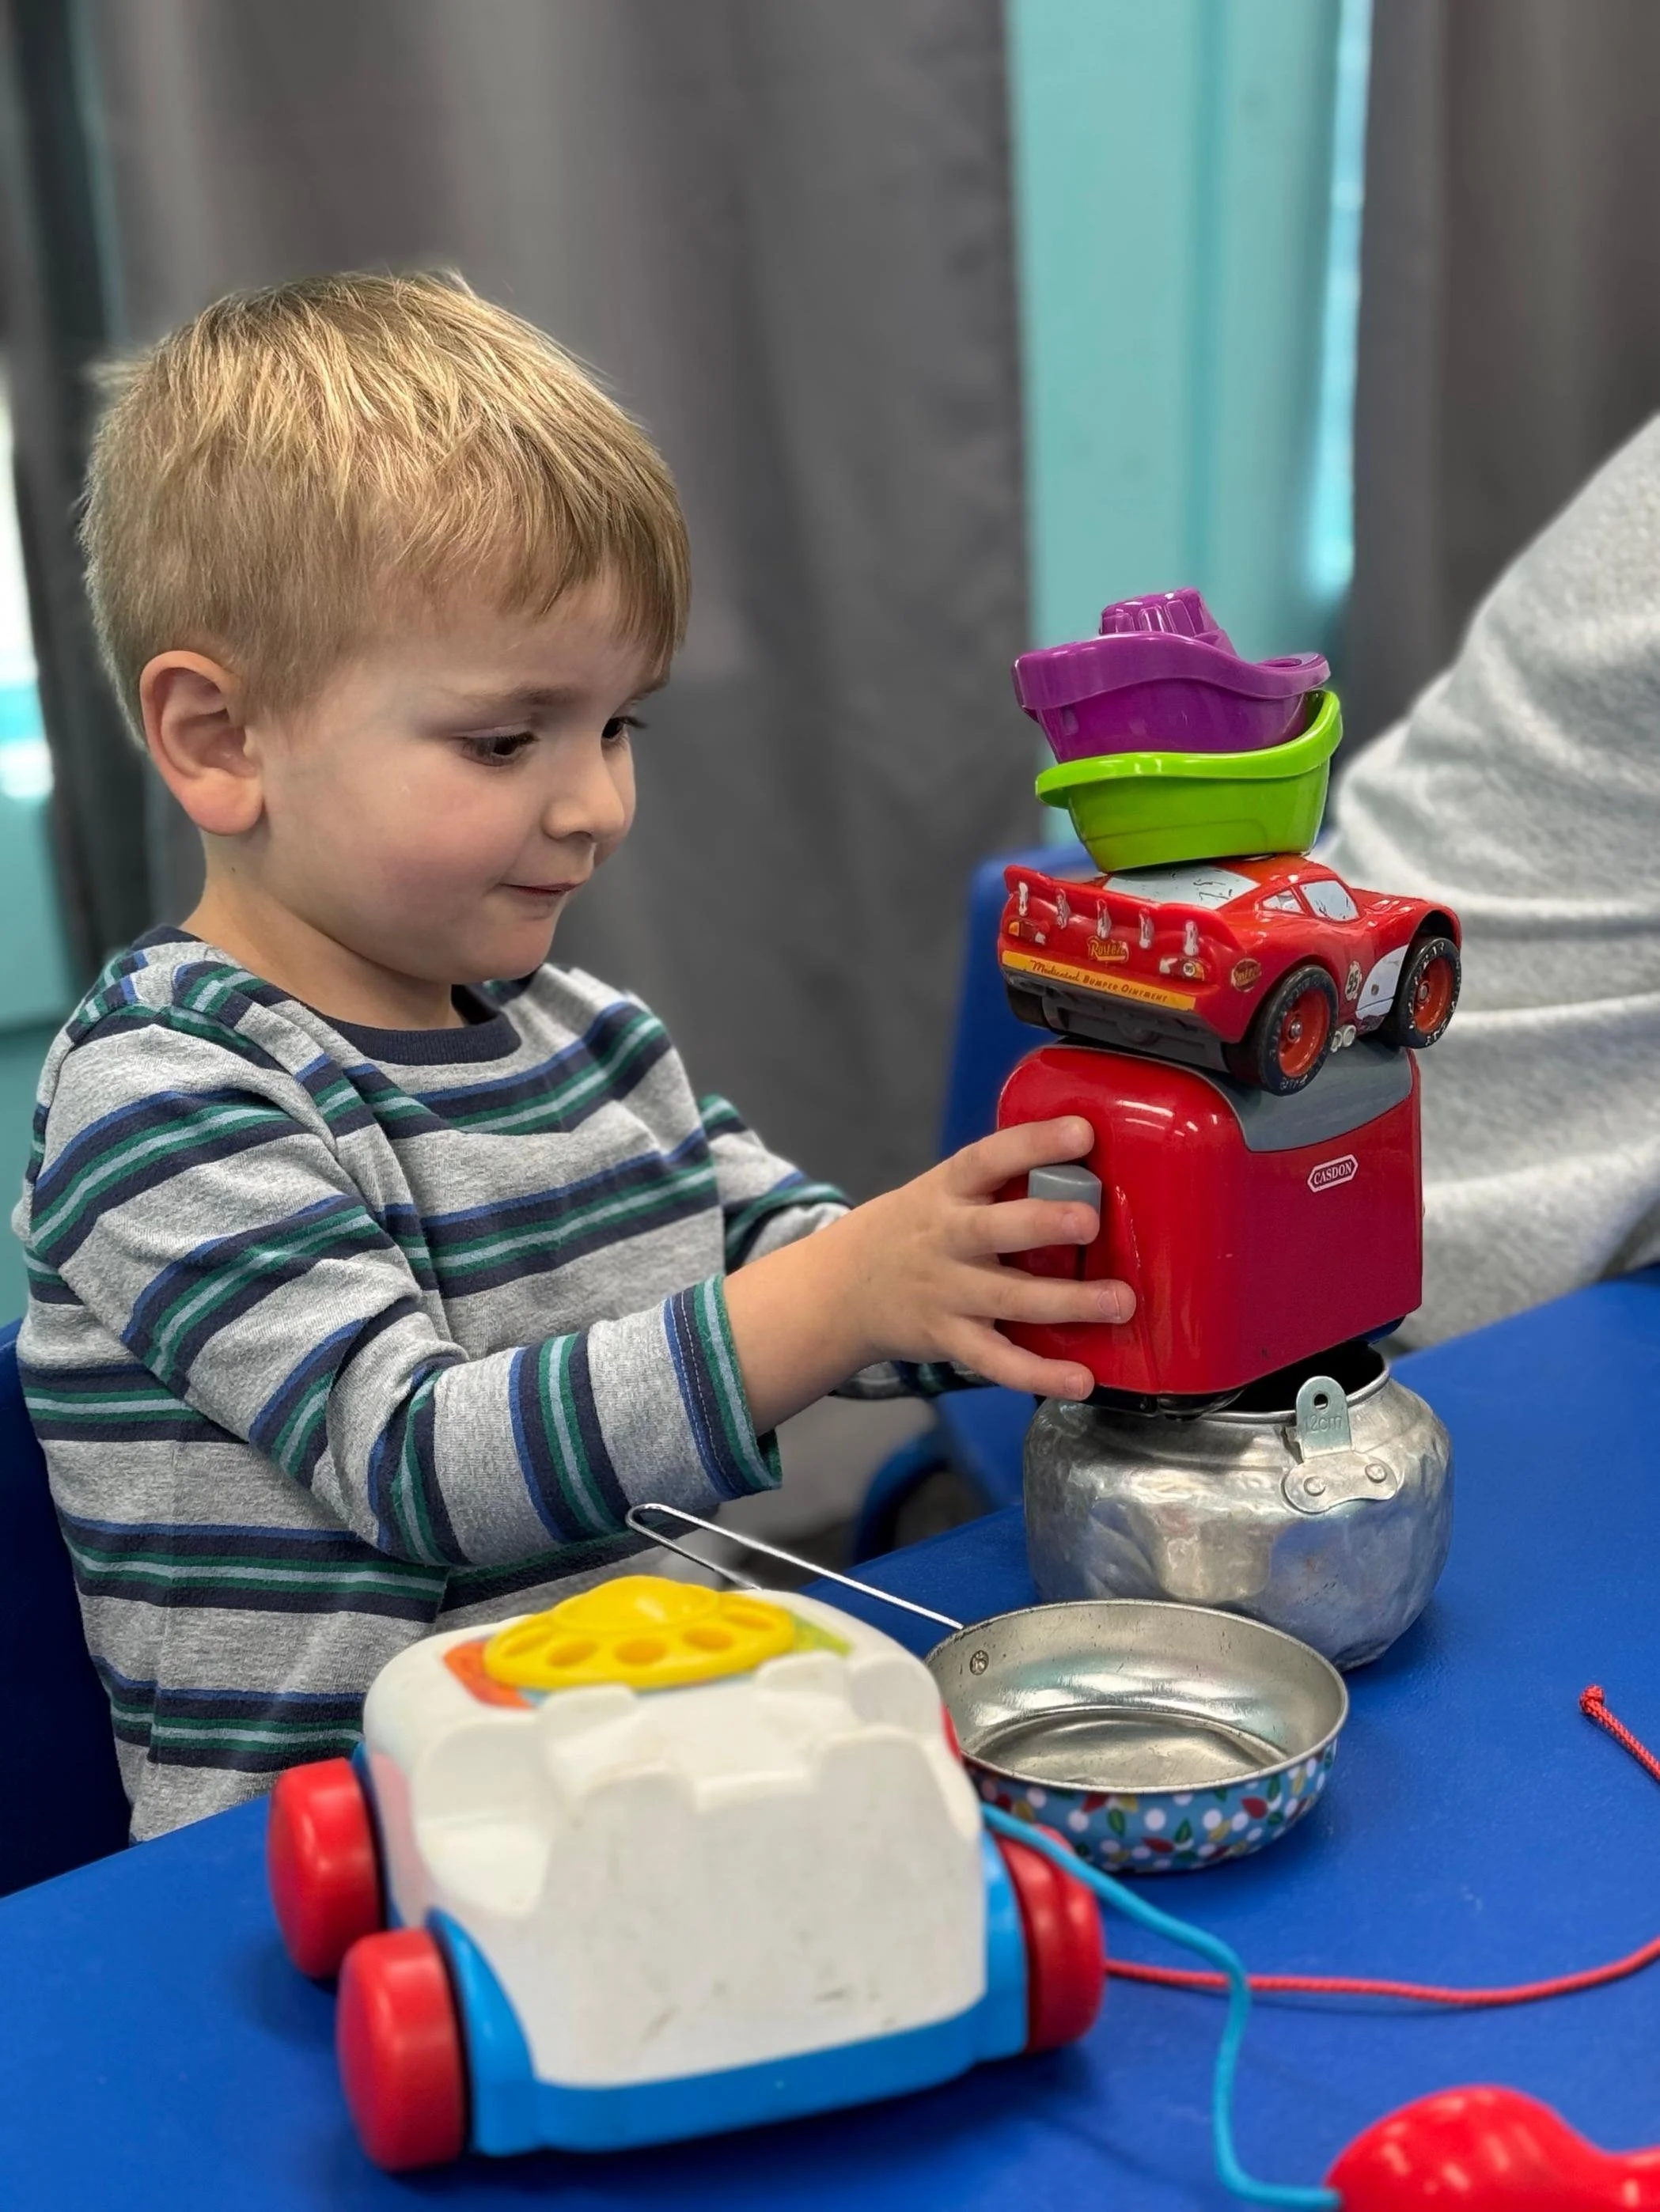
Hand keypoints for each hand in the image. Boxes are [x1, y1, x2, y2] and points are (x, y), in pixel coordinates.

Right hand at [724, 1117, 1134, 1429]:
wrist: (840, 1290)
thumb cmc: (913, 1231)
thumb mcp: (939, 1193)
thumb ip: (997, 1184)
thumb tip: (1085, 1163)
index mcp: (946, 1191)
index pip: (988, 1158)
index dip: (1033, 1144)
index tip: (1082, 1133)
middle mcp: (945, 1239)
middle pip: (993, 1230)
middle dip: (1043, 1223)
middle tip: (1092, 1220)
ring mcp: (946, 1293)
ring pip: (1007, 1298)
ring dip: (1067, 1301)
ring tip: (1120, 1301)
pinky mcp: (948, 1339)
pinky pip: (997, 1361)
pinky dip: (1039, 1375)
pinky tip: (1082, 1381)